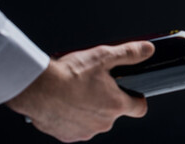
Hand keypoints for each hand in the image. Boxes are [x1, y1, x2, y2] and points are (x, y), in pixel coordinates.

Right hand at [6, 41, 154, 142]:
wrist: (36, 88)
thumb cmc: (68, 74)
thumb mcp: (103, 56)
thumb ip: (129, 53)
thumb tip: (148, 49)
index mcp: (116, 105)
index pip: (139, 108)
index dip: (137, 99)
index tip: (132, 94)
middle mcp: (103, 123)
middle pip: (113, 113)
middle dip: (107, 101)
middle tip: (94, 85)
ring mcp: (85, 132)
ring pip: (94, 121)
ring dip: (89, 110)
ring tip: (76, 93)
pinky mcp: (67, 136)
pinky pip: (75, 128)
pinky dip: (72, 118)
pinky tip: (64, 104)